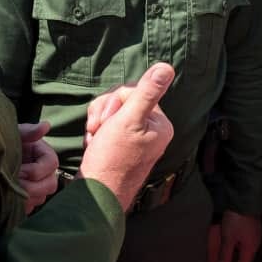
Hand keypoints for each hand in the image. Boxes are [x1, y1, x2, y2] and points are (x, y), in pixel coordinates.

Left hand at [17, 121, 58, 214]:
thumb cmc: (5, 142)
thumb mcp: (15, 133)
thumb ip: (29, 131)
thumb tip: (46, 125)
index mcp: (45, 155)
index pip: (52, 165)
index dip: (36, 170)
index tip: (20, 170)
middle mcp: (45, 172)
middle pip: (50, 185)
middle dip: (33, 187)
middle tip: (14, 183)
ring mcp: (37, 187)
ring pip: (41, 198)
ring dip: (26, 196)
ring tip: (10, 191)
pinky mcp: (28, 199)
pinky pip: (31, 208)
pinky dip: (21, 206)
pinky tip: (9, 200)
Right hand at [79, 63, 174, 210]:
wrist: (96, 195)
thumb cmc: (111, 160)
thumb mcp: (128, 121)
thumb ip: (146, 93)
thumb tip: (167, 67)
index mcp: (160, 124)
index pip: (133, 92)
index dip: (114, 102)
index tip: (108, 122)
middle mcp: (152, 132)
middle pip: (121, 101)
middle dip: (104, 113)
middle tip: (98, 131)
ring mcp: (136, 140)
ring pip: (111, 113)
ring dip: (97, 123)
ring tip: (94, 139)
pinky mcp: (122, 147)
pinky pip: (106, 127)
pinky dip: (96, 134)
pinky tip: (94, 146)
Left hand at [216, 211, 260, 261]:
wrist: (245, 199)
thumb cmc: (236, 219)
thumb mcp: (228, 237)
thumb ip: (225, 255)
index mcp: (250, 250)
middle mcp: (253, 246)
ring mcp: (252, 238)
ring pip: (242, 256)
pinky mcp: (249, 232)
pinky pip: (242, 249)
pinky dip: (234, 255)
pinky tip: (228, 255)